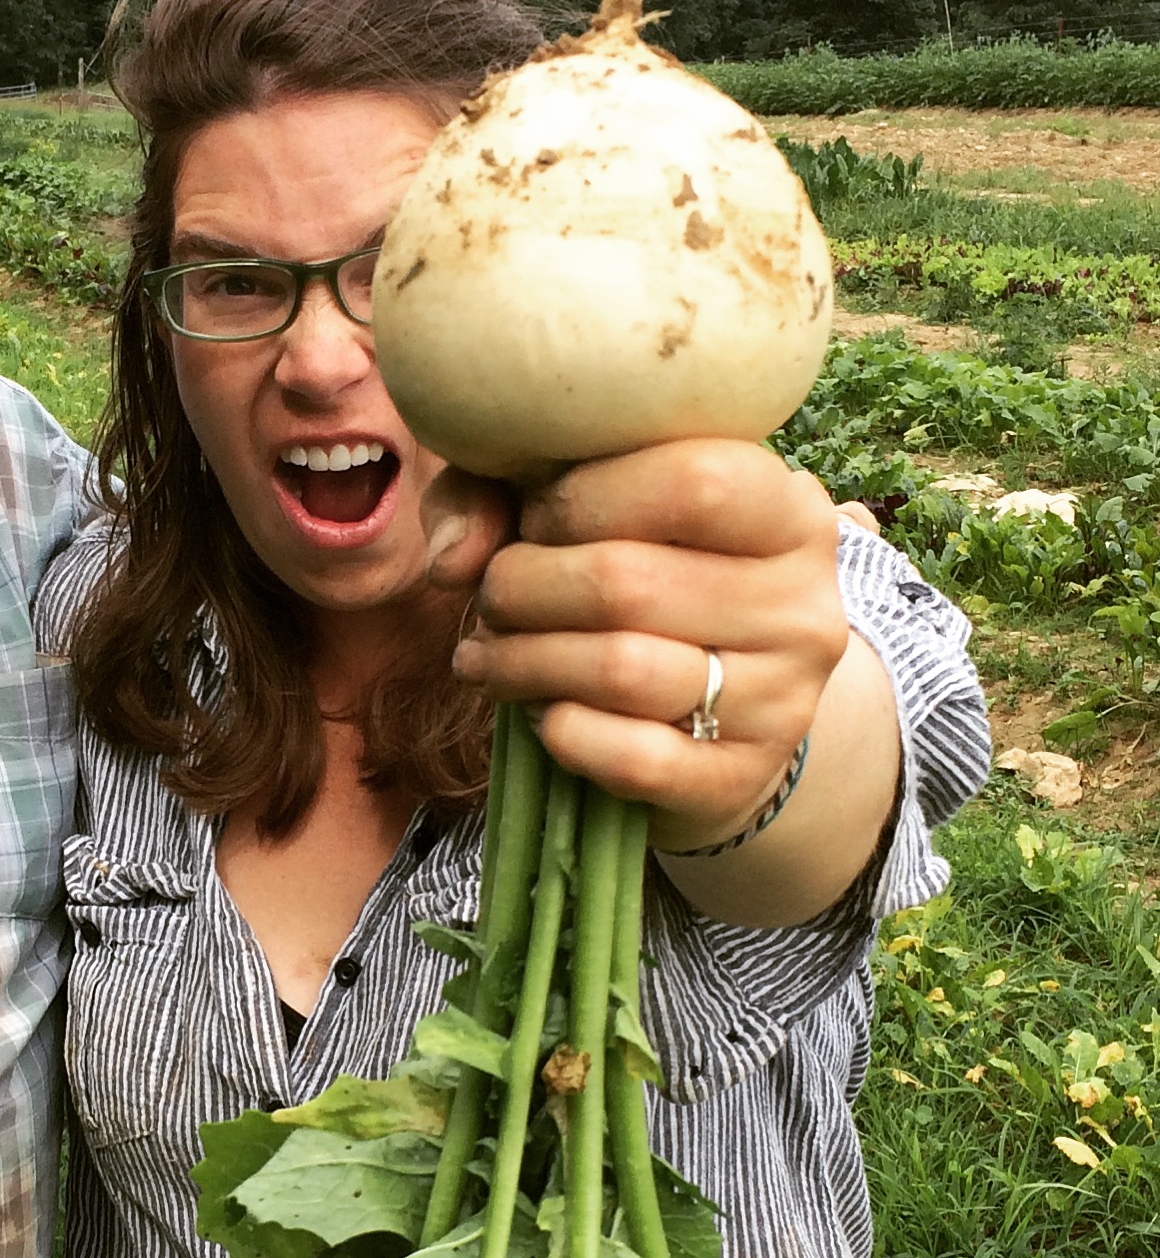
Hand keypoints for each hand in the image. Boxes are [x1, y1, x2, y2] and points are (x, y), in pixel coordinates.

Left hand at [443, 439, 846, 853]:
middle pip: (626, 581)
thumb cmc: (644, 578)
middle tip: (492, 597)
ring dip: (522, 661)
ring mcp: (782, 698)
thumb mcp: (582, 506)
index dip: (581, 497)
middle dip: (521, 587)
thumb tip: (453, 561)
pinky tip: (538, 712)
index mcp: (787, 508)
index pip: (692, 479)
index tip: (537, 517)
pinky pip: (631, 757)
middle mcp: (804, 602)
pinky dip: (560, 731)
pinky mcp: (739, 778)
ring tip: (487, 655)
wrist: (725, 715)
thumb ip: (497, 494)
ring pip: (619, 670)